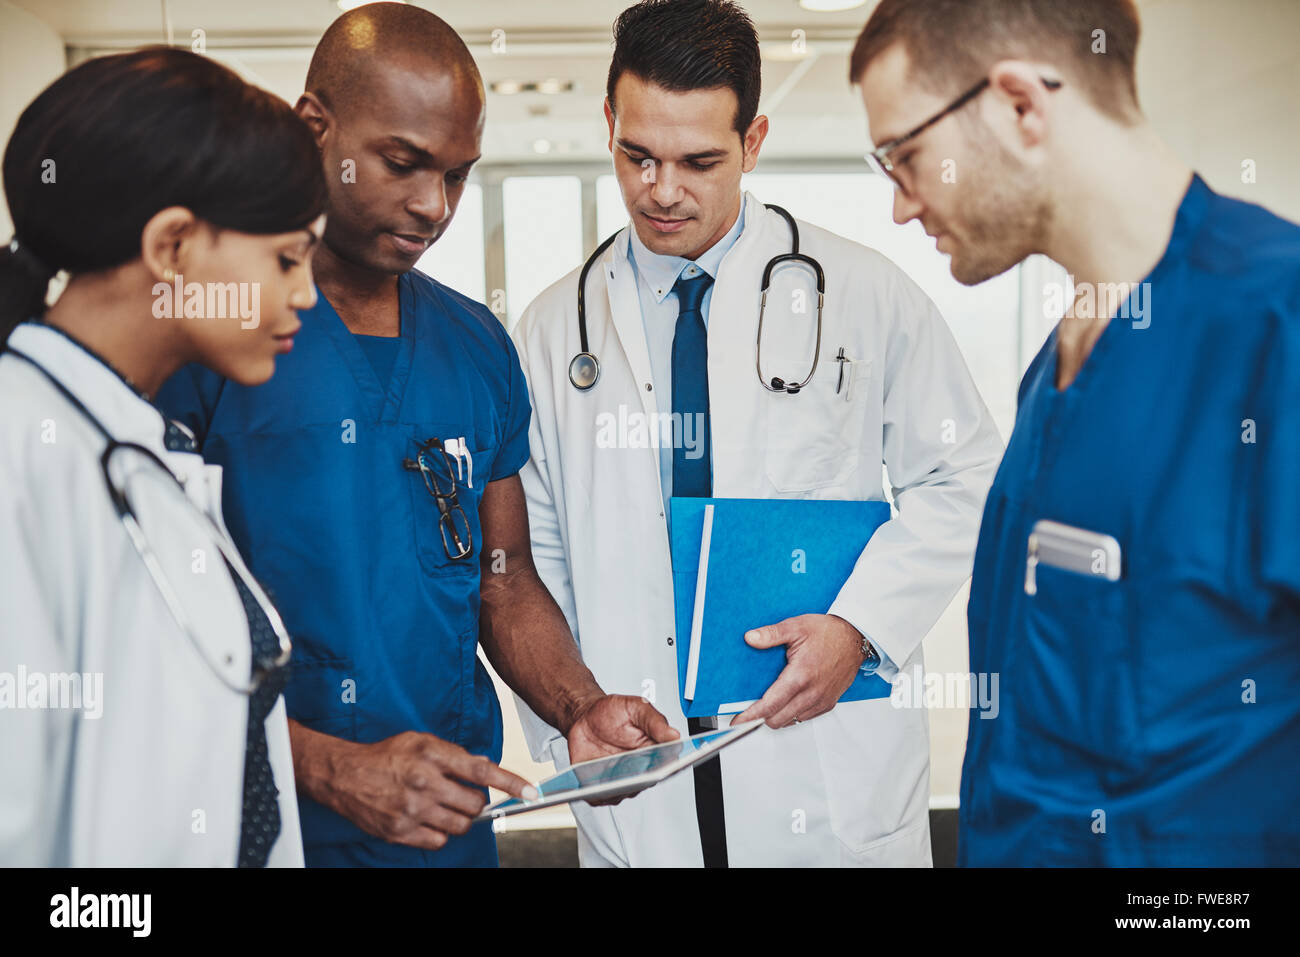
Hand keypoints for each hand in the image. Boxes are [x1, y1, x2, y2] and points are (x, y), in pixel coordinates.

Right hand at [309, 730, 536, 850]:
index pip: (482, 769)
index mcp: (432, 754)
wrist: (345, 775)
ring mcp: (412, 809)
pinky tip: (428, 818)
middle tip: (465, 795)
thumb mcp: (421, 741)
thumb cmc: (386, 756)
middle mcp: (424, 782)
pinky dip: (440, 832)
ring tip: (443, 806)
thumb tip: (484, 764)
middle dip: (477, 802)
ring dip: (460, 818)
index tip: (530, 792)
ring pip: (460, 825)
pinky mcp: (401, 831)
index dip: (510, 782)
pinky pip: (439, 841)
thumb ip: (454, 753)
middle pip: (475, 803)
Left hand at [565, 694, 680, 804]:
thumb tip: (674, 735)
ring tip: (613, 777)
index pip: (669, 765)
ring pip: (624, 792)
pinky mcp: (601, 787)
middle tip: (637, 771)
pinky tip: (594, 782)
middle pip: (646, 782)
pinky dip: (598, 792)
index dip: (668, 767)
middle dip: (642, 778)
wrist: (585, 717)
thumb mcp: (637, 708)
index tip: (665, 765)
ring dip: (620, 786)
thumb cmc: (613, 713)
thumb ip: (655, 722)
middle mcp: (640, 769)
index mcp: (655, 750)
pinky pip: (601, 796)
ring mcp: (622, 780)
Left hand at [734, 614, 866, 728]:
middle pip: (778, 719)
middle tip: (750, 709)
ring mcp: (821, 700)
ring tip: (769, 703)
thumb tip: (750, 638)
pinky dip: (792, 714)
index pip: (770, 705)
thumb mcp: (796, 627)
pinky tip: (787, 701)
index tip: (738, 720)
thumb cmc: (828, 632)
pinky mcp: (829, 703)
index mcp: (800, 676)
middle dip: (761, 717)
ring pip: (791, 721)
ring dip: (777, 716)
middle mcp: (811, 693)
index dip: (751, 716)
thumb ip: (771, 634)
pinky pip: (805, 718)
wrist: (855, 637)